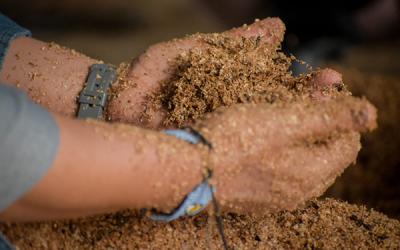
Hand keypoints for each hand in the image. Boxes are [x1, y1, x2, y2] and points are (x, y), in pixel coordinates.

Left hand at [106, 18, 342, 129]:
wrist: (116, 105)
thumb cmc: (149, 75)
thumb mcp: (193, 53)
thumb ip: (233, 45)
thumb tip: (277, 28)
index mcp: (230, 86)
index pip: (276, 86)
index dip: (302, 84)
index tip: (330, 78)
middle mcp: (229, 111)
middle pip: (275, 111)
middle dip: (307, 105)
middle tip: (336, 99)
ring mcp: (219, 132)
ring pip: (260, 132)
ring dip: (293, 128)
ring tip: (327, 121)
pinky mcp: (206, 150)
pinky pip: (236, 151)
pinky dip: (260, 150)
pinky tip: (287, 150)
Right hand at [193, 97, 376, 213]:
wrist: (187, 169)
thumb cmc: (234, 140)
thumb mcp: (287, 119)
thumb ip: (331, 116)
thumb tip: (370, 114)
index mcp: (312, 173)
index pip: (346, 143)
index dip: (338, 115)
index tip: (318, 95)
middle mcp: (298, 192)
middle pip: (323, 154)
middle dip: (316, 124)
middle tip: (296, 101)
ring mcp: (274, 198)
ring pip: (299, 163)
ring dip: (296, 137)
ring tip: (276, 116)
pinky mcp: (253, 197)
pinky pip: (277, 173)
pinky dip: (277, 153)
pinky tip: (259, 140)